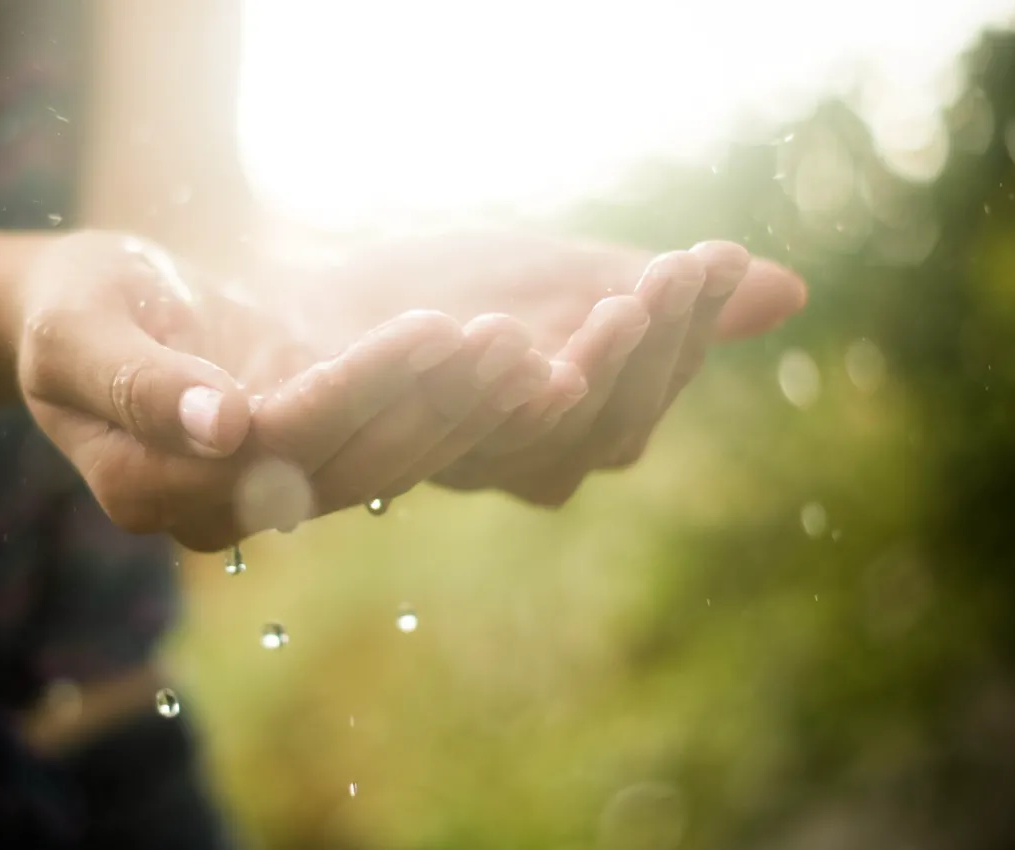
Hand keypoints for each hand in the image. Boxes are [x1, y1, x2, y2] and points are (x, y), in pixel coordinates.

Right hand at [12, 231, 505, 550]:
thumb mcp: (75, 332)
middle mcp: (215, 509)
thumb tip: (222, 427)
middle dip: (430, 402)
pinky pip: (384, 447)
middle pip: (344, 465)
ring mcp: (264, 492)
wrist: (88, 312)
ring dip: (456, 412)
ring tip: (523, 351)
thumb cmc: (66, 308)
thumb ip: (136, 382)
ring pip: (379, 465)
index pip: (276, 444)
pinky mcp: (304, 460)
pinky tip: (507, 371)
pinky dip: (446, 412)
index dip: (359, 390)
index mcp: (150, 488)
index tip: (433, 328)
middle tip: (506, 338)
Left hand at [281, 231, 806, 504]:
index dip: (683, 339)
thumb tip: (790, 289)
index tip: (712, 261)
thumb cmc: (448, 290)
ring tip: (612, 297)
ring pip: (518, 437)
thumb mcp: (563, 280)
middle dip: (645, 351)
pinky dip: (451, 384)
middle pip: (597, 429)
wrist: (311, 296)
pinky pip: (411, 432)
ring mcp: (434, 459)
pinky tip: (481, 329)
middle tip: (673, 273)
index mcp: (564, 433)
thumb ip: (654, 299)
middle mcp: (508, 464)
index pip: (640, 400)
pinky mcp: (348, 448)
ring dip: (574, 369)